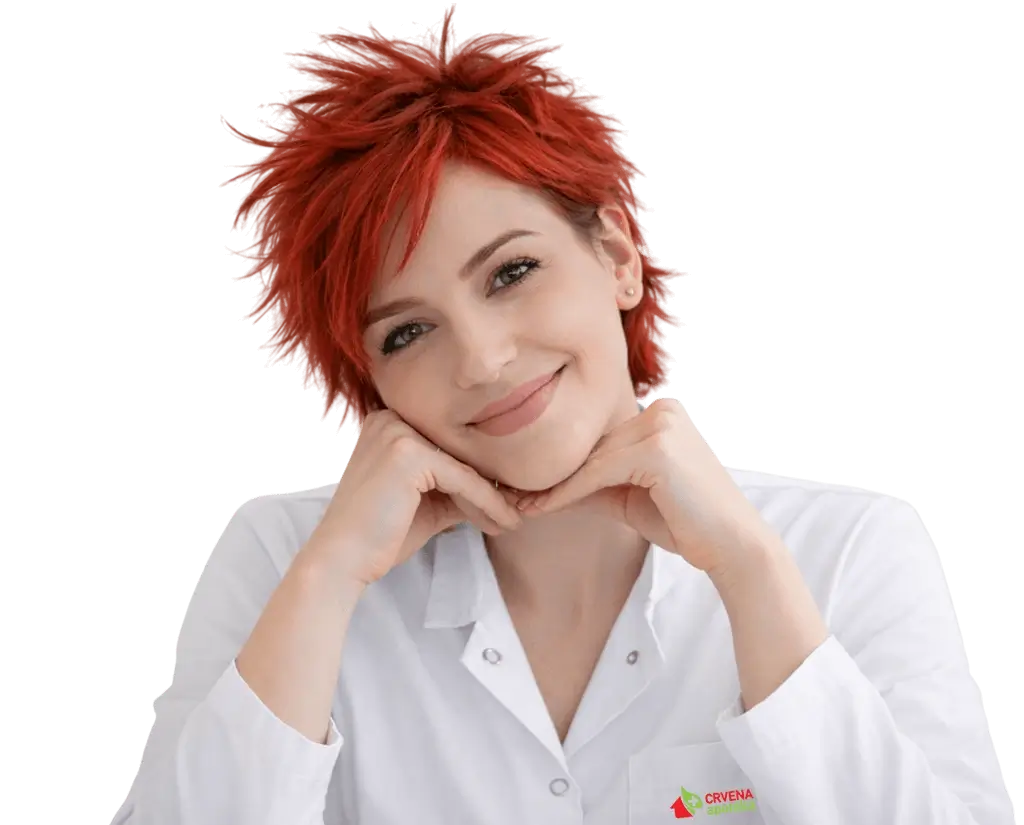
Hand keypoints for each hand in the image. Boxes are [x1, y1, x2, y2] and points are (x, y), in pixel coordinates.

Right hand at [306, 409, 523, 586]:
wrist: (342, 560)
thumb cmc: (381, 534)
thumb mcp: (427, 503)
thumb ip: (458, 488)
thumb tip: (503, 487)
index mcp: (391, 421)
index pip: (449, 446)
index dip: (480, 473)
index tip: (509, 497)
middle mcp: (392, 417)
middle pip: (459, 452)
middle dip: (492, 484)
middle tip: (519, 508)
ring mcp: (398, 432)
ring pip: (465, 467)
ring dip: (494, 498)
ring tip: (514, 520)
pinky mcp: (409, 454)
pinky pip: (464, 480)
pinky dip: (488, 504)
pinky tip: (504, 523)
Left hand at [517, 397, 777, 573]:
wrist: (731, 547)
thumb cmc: (686, 522)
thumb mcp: (631, 495)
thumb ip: (596, 482)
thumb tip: (546, 485)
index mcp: (662, 411)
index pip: (601, 439)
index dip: (563, 465)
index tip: (525, 485)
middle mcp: (663, 408)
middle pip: (593, 446)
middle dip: (552, 474)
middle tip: (509, 493)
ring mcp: (662, 424)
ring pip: (591, 460)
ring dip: (552, 486)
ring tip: (517, 505)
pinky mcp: (657, 448)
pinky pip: (598, 473)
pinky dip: (566, 493)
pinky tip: (539, 508)